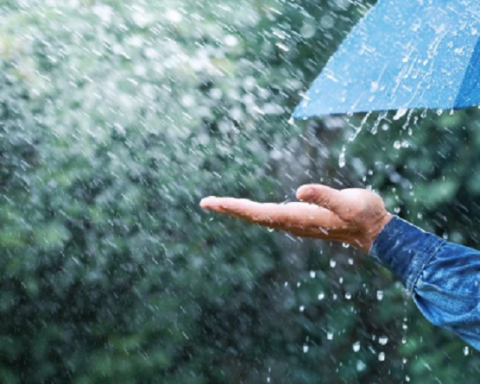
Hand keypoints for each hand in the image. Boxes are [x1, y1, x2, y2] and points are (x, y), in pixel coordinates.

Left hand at [200, 184, 392, 252]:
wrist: (374, 231)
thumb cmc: (364, 215)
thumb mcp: (348, 203)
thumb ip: (325, 197)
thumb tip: (300, 190)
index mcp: (297, 217)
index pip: (257, 212)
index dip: (233, 207)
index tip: (211, 203)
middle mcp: (292, 222)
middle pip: (253, 216)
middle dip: (229, 209)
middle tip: (205, 203)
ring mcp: (295, 222)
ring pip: (260, 217)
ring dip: (239, 211)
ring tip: (220, 204)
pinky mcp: (301, 218)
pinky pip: (270, 215)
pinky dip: (254, 211)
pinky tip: (250, 209)